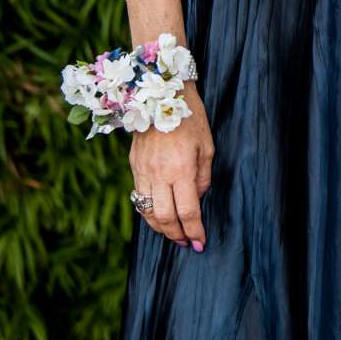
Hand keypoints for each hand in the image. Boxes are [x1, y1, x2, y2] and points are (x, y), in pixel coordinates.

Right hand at [127, 88, 213, 250]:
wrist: (159, 97)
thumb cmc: (190, 119)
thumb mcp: (207, 146)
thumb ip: (203, 176)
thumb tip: (199, 198)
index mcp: (181, 170)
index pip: (188, 211)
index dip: (194, 230)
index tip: (200, 242)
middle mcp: (159, 175)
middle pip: (164, 217)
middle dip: (176, 235)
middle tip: (187, 243)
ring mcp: (142, 172)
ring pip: (147, 212)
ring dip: (160, 228)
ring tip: (173, 234)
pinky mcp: (133, 168)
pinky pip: (139, 198)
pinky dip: (148, 213)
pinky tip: (158, 216)